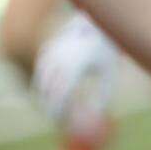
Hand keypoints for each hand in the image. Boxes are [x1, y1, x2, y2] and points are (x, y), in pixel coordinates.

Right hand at [32, 12, 118, 126]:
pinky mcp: (48, 49)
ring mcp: (52, 51)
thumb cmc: (107, 54)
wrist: (99, 27)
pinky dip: (43, 83)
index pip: (61, 93)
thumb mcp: (109, 76)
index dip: (59, 110)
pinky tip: (52, 90)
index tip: (62, 122)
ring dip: (44, 96)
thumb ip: (103, 99)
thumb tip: (94, 119)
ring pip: (40, 81)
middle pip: (47, 89)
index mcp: (77, 64)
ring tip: (56, 106)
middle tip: (55, 120)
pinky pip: (41, 72)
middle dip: (49, 107)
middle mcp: (60, 57)